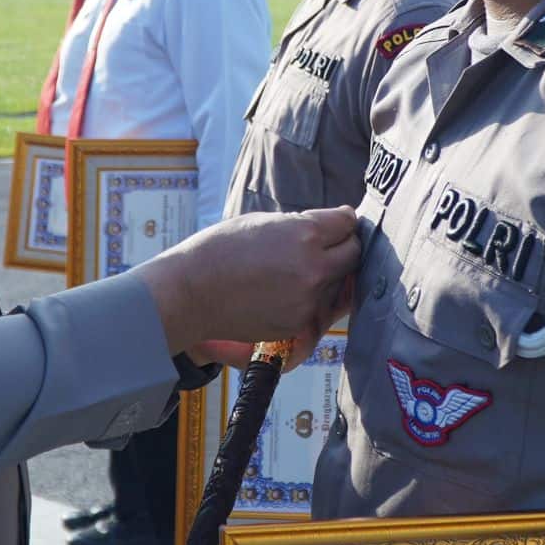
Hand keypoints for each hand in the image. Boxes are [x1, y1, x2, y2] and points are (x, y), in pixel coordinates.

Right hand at [139, 207, 358, 357]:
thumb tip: (334, 226)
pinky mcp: (300, 323)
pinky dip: (308, 299)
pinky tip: (282, 291)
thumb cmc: (220, 250)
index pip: (347, 223)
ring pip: (337, 282)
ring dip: (326, 275)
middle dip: (342, 246)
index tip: (337, 223)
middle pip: (352, 253)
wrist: (191, 292)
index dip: (342, 221)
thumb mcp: (264, 222)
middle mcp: (314, 267)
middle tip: (324, 245)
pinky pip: (318, 307)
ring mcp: (309, 299)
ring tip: (293, 270)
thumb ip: (303, 225)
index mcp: (306, 234)